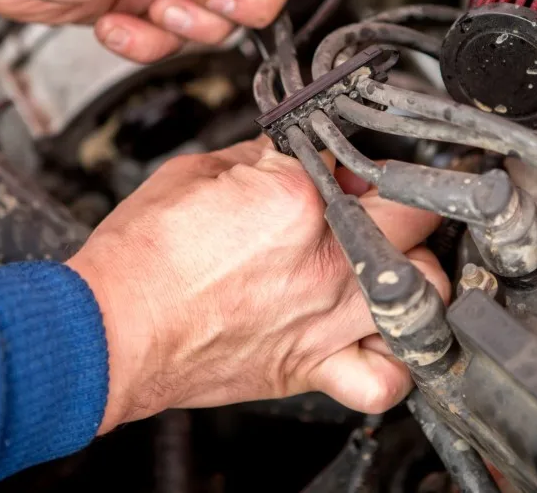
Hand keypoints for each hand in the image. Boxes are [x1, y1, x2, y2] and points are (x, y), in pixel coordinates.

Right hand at [66, 137, 449, 433]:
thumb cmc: (141, 258)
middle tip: (372, 205)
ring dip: (414, 269)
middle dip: (399, 203)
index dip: (348, 162)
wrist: (110, 328)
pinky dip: (396, 361)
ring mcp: (325, 319)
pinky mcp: (310, 367)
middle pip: (414, 218)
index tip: (338, 168)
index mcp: (297, 200)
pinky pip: (386, 379)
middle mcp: (326, 262)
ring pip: (426, 289)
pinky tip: (379, 338)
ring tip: (386, 263)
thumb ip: (257, 160)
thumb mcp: (194, 174)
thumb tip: (287, 156)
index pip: (356, 164)